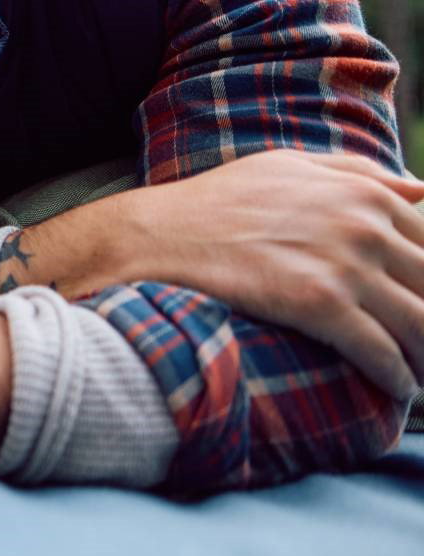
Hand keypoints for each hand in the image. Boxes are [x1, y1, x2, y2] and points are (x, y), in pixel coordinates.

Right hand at [112, 150, 423, 397]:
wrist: (159, 236)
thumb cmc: (218, 202)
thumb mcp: (288, 166)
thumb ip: (356, 173)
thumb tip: (419, 189)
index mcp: (364, 194)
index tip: (421, 301)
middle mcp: (363, 226)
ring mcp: (344, 265)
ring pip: (419, 323)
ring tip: (422, 376)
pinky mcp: (319, 305)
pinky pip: (380, 351)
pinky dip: (398, 377)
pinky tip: (399, 389)